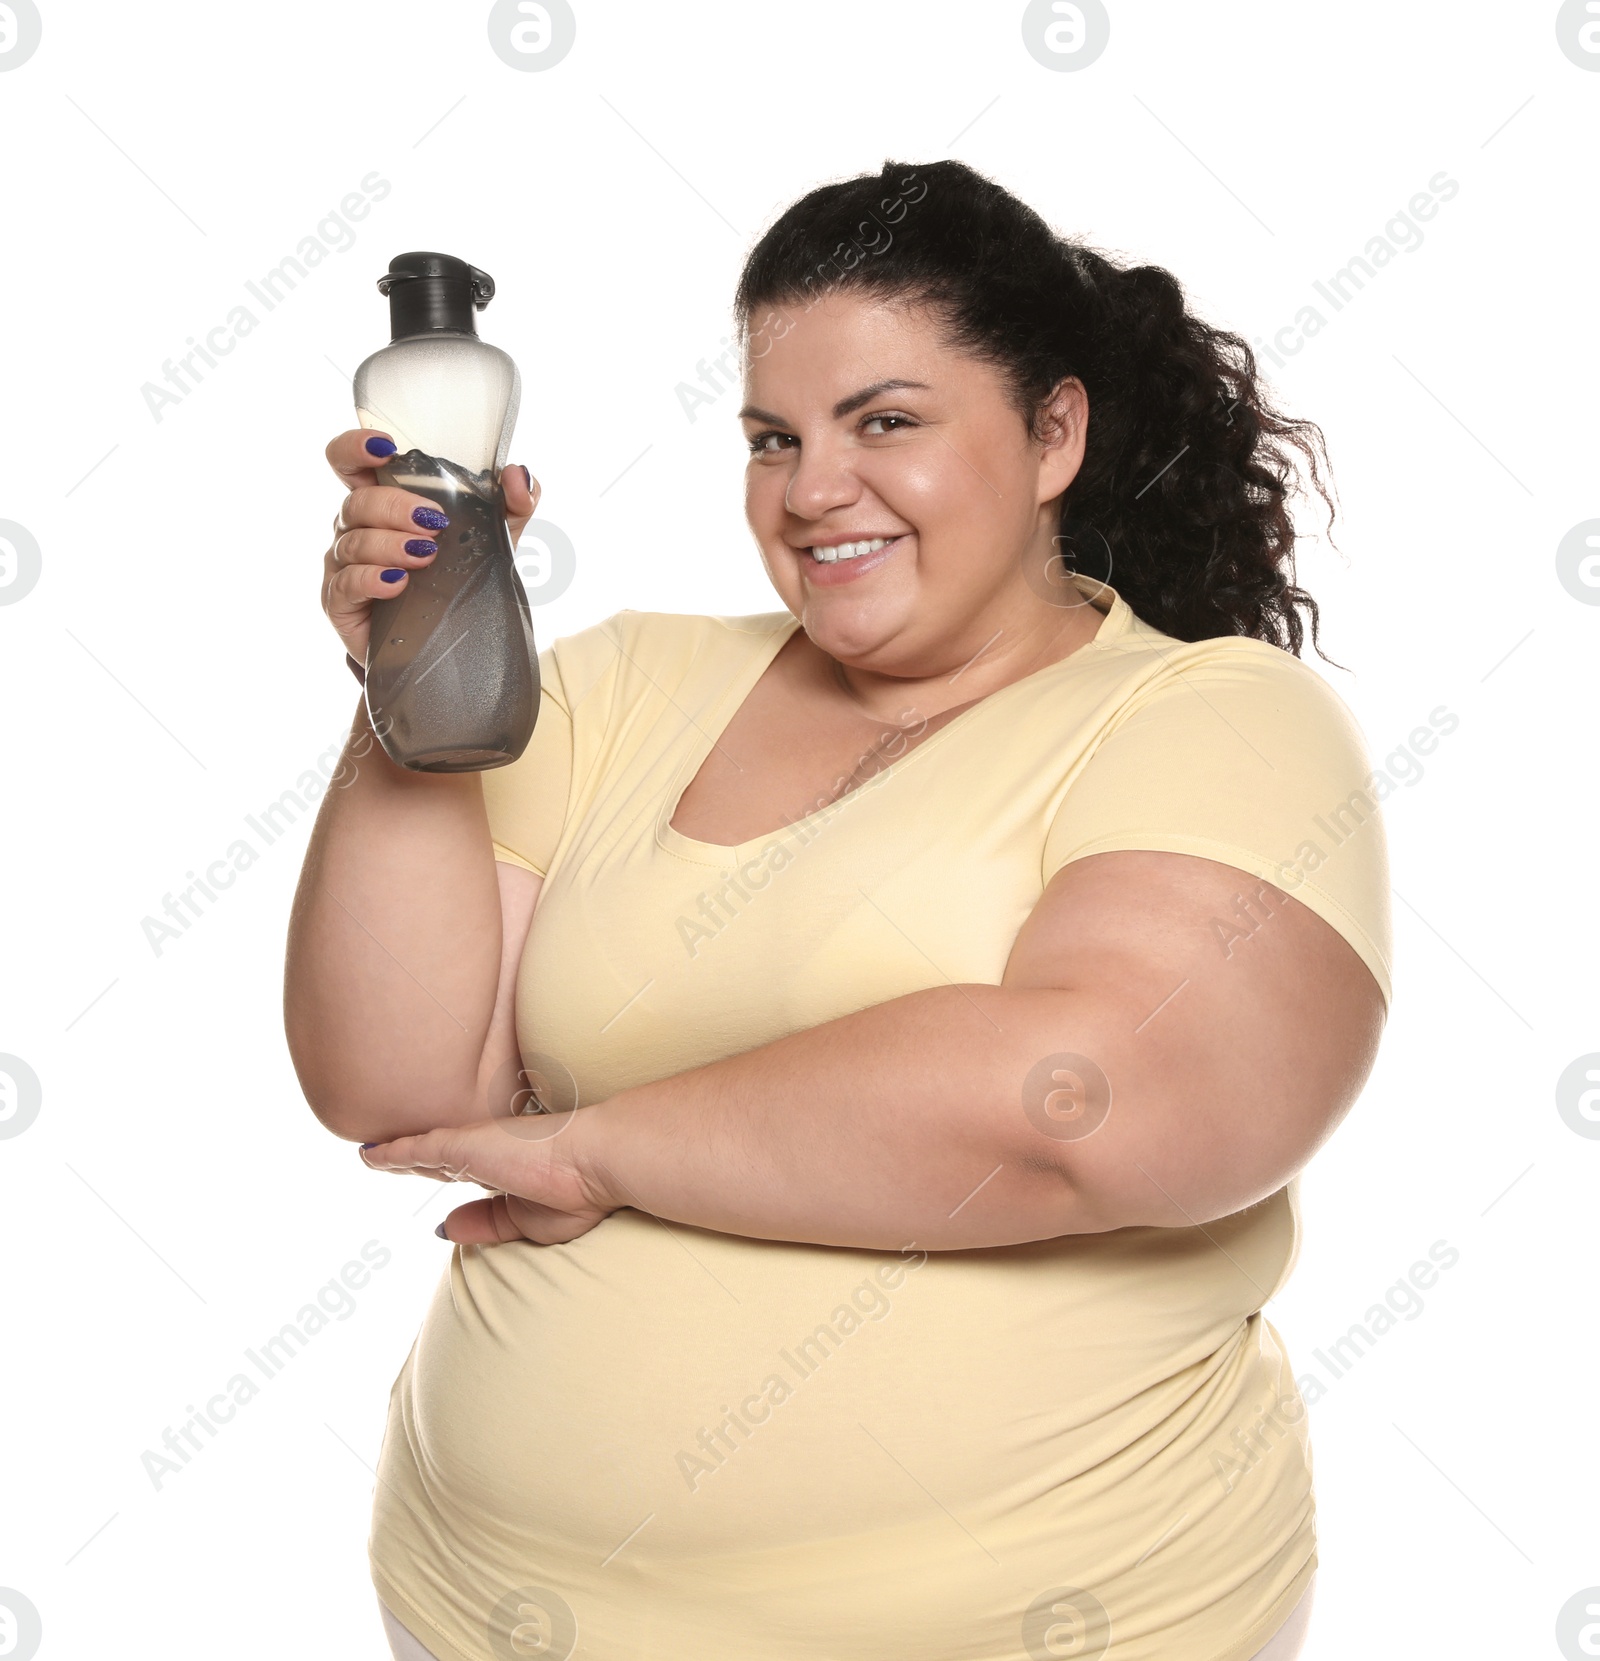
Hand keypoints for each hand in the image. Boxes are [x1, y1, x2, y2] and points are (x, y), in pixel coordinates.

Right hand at [320, 428, 539, 662]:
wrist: (448, 646)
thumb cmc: (458, 581)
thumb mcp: (493, 540)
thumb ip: (511, 504)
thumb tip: (518, 475)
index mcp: (382, 503)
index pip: (349, 462)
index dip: (355, 447)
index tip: (385, 447)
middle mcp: (356, 529)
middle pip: (356, 501)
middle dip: (394, 507)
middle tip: (434, 523)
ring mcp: (343, 566)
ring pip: (352, 542)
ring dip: (389, 545)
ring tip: (426, 556)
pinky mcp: (341, 604)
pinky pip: (345, 585)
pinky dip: (371, 580)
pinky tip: (397, 583)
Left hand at [358, 1112, 615, 1245]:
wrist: (594, 1161)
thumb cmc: (578, 1192)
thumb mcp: (524, 1223)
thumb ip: (484, 1224)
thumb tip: (442, 1228)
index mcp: (505, 1170)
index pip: (464, 1172)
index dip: (444, 1172)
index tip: (424, 1171)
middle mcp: (486, 1154)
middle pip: (437, 1158)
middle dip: (411, 1159)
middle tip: (385, 1156)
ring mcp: (472, 1148)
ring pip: (421, 1152)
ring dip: (394, 1154)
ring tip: (370, 1152)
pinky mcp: (461, 1146)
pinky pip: (413, 1152)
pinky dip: (389, 1155)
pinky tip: (367, 1155)